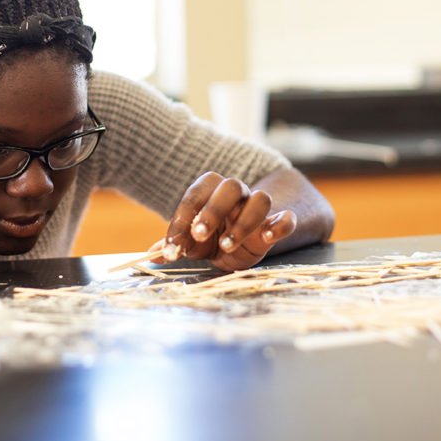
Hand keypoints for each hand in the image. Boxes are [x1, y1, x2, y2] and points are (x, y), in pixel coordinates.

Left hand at [151, 172, 296, 271]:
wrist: (245, 242)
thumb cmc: (213, 238)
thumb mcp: (193, 243)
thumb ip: (176, 245)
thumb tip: (153, 254)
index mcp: (210, 192)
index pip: (195, 196)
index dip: (180, 220)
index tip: (171, 248)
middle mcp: (236, 195)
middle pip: (230, 186)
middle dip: (213, 210)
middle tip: (199, 235)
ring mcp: (258, 208)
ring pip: (260, 199)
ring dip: (244, 221)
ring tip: (226, 245)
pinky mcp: (277, 224)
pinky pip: (287, 218)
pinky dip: (281, 225)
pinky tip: (268, 238)